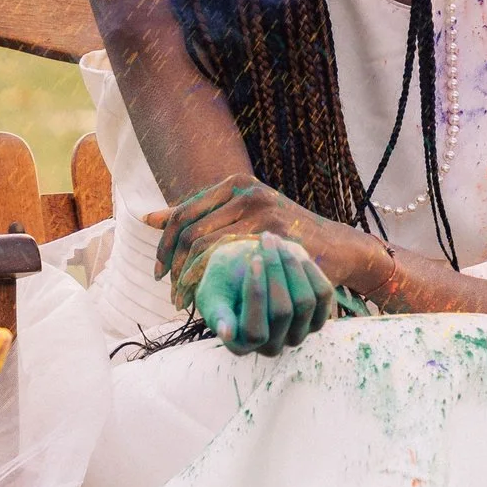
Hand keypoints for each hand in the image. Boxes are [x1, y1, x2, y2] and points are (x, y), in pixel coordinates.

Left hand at [153, 173, 316, 295]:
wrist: (338, 247)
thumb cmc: (285, 236)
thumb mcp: (243, 217)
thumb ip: (199, 216)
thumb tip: (149, 218)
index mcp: (235, 185)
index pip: (183, 214)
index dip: (165, 246)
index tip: (159, 273)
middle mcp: (246, 193)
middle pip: (189, 231)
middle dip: (173, 266)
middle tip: (171, 293)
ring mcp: (261, 212)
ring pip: (204, 246)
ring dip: (188, 278)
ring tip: (185, 301)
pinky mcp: (273, 235)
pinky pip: (227, 259)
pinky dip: (210, 281)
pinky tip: (208, 299)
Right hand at [190, 233, 334, 353]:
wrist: (244, 268)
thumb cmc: (222, 281)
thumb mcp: (211, 294)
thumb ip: (216, 314)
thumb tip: (226, 332)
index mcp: (240, 346)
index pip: (253, 331)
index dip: (256, 294)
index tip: (253, 258)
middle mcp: (270, 347)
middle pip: (282, 312)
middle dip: (275, 270)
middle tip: (266, 239)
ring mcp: (296, 335)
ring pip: (305, 302)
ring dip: (291, 265)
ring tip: (276, 242)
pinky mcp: (316, 320)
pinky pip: (323, 295)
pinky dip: (309, 270)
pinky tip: (295, 254)